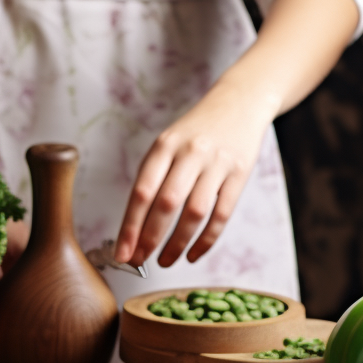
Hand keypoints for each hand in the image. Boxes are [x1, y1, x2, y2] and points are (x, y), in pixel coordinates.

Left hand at [114, 0, 358, 268]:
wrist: (240, 101)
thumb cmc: (197, 130)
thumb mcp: (169, 141)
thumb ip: (154, 177)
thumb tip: (135, 226)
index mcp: (164, 145)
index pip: (142, 192)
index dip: (130, 226)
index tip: (122, 252)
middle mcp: (190, 153)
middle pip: (166, 204)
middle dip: (150, 238)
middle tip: (139, 262)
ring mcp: (217, 163)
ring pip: (195, 213)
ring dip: (178, 243)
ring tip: (165, 261)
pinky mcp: (239, 174)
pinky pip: (222, 214)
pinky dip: (207, 240)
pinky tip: (194, 254)